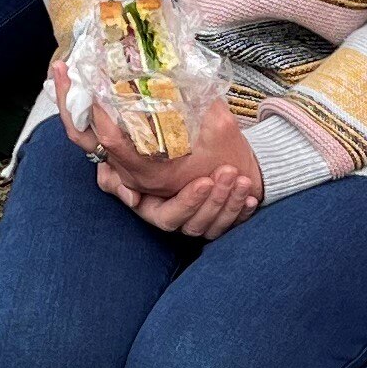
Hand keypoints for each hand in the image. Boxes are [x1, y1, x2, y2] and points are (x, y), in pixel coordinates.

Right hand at [97, 107, 261, 238]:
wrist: (177, 143)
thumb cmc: (145, 153)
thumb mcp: (125, 160)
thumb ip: (115, 177)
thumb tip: (132, 198)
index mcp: (154, 209)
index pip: (168, 218)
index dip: (187, 203)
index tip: (203, 181)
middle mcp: (177, 218)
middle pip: (195, 223)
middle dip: (214, 200)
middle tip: (226, 173)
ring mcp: (198, 220)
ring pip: (216, 224)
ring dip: (230, 203)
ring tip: (240, 179)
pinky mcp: (218, 218)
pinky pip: (234, 223)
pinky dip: (243, 210)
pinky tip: (251, 197)